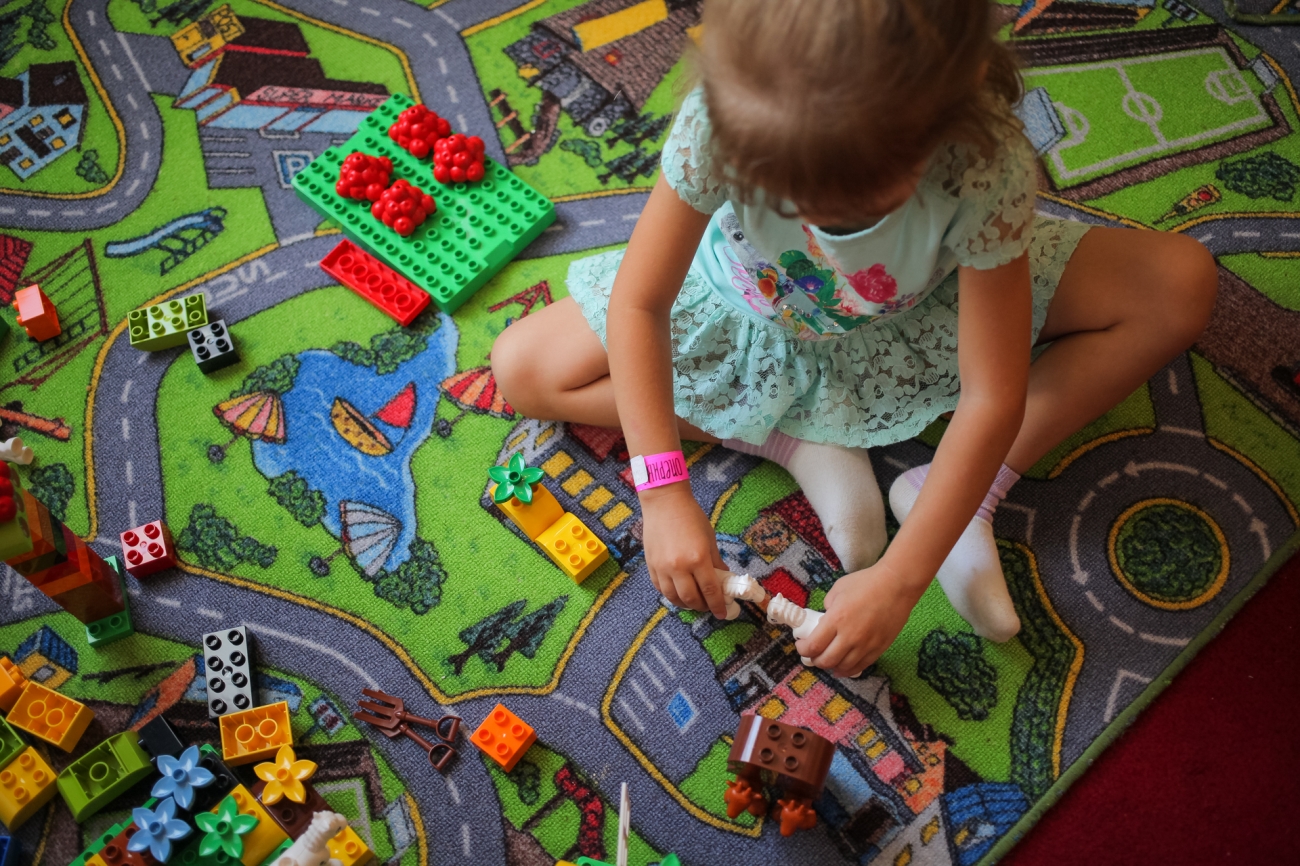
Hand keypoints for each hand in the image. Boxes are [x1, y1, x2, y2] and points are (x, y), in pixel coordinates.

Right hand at [640, 483, 729, 617]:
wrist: (664, 503)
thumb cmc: (691, 517)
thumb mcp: (709, 539)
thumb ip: (715, 562)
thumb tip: (722, 579)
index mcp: (698, 559)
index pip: (710, 590)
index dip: (717, 605)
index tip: (723, 613)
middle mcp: (679, 567)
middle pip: (691, 598)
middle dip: (702, 607)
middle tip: (709, 607)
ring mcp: (662, 568)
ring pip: (674, 598)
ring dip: (686, 604)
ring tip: (694, 602)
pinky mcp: (651, 566)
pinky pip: (661, 589)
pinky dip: (671, 595)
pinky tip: (679, 594)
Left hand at [796, 561, 922, 676]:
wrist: (897, 585)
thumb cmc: (866, 583)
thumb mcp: (838, 589)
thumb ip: (827, 606)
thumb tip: (824, 620)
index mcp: (836, 619)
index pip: (813, 645)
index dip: (803, 649)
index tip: (801, 645)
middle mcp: (850, 637)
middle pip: (826, 661)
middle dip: (814, 660)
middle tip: (811, 655)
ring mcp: (866, 645)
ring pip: (843, 667)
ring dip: (831, 667)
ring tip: (826, 661)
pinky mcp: (879, 649)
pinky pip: (860, 667)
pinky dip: (848, 670)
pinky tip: (842, 668)